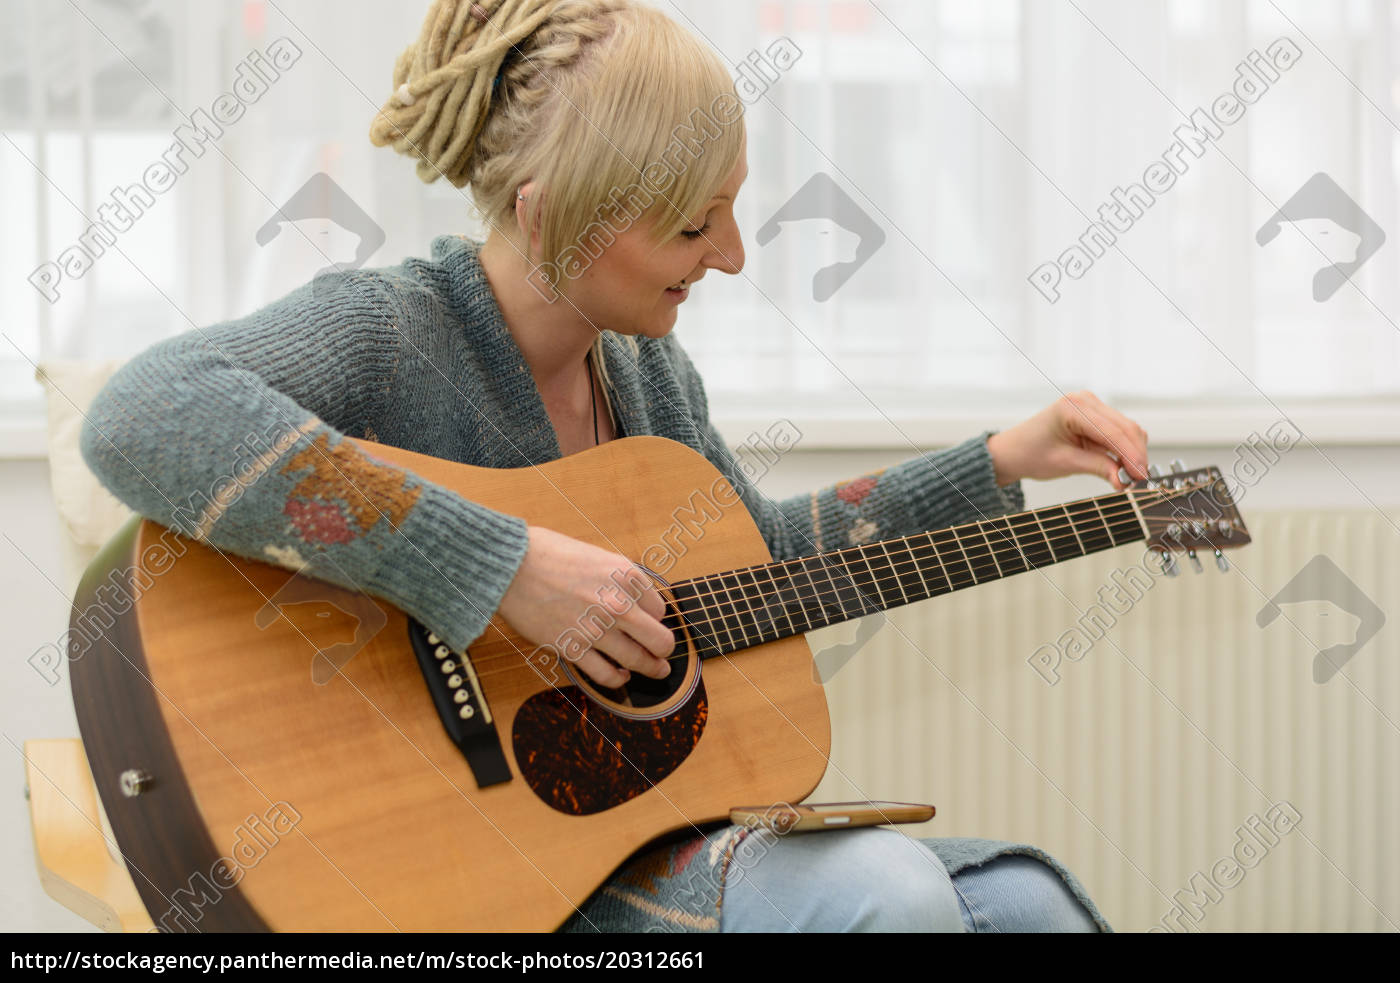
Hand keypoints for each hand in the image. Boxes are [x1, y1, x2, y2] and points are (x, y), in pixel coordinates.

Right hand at [496, 526, 673, 686]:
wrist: (511, 567)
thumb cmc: (548, 555)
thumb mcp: (598, 556)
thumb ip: (620, 580)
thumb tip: (636, 602)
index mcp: (627, 576)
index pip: (660, 609)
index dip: (655, 618)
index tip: (649, 623)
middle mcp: (618, 604)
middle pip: (661, 640)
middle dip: (665, 650)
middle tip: (663, 654)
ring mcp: (596, 629)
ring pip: (639, 661)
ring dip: (651, 669)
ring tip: (655, 670)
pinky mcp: (573, 649)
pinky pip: (606, 675)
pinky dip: (618, 679)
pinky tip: (621, 676)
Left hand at [986, 391, 1148, 490]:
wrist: (1013, 451)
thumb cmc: (1030, 454)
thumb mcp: (1065, 463)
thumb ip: (1098, 468)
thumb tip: (1126, 480)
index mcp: (1072, 408)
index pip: (1113, 432)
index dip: (1132, 456)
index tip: (1141, 477)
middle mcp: (1084, 400)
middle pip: (1125, 428)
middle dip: (1136, 455)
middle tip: (1140, 482)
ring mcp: (1090, 404)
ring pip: (1126, 429)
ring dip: (1133, 452)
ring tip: (1131, 478)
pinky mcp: (1095, 414)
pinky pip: (1119, 430)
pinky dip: (1125, 448)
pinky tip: (1123, 466)